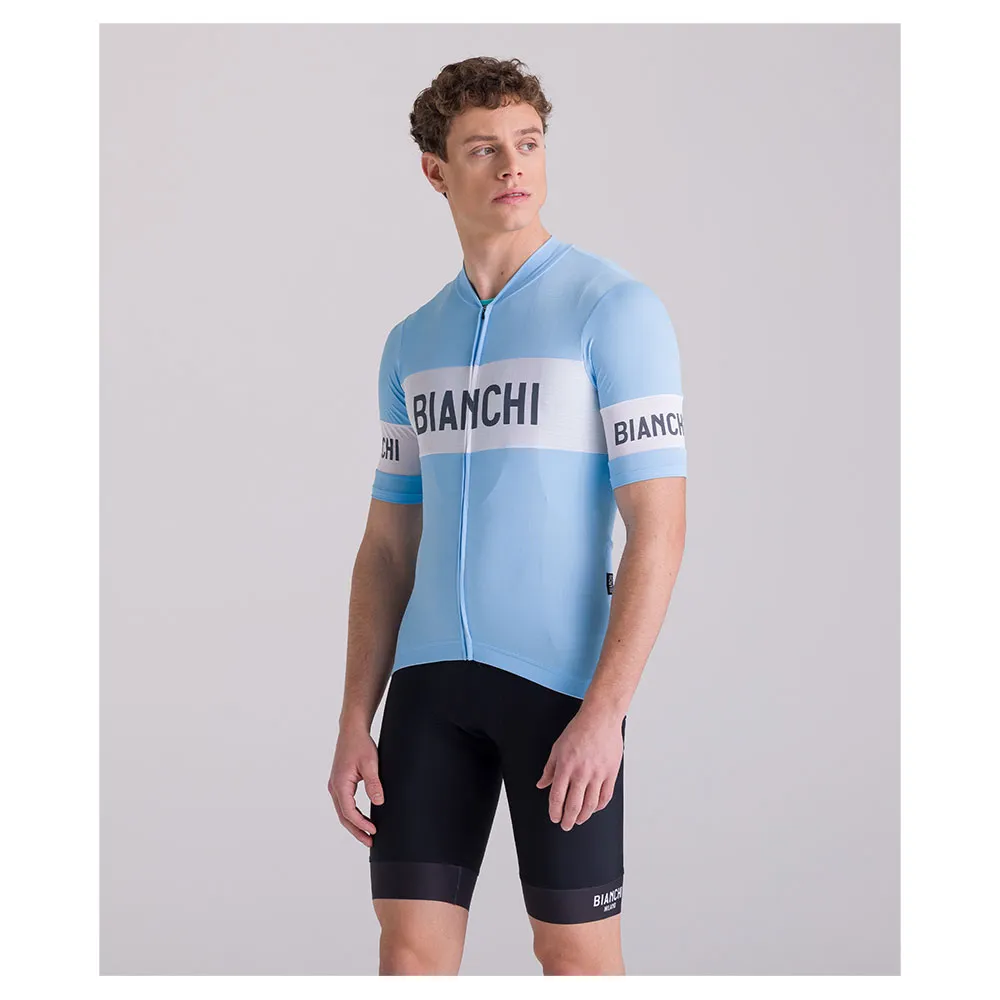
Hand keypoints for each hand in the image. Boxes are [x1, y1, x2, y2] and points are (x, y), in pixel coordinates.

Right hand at [328, 722, 383, 847]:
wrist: (352, 730)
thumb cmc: (360, 744)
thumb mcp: (371, 763)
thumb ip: (374, 783)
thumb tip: (379, 802)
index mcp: (340, 784)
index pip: (349, 812)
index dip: (361, 824)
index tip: (373, 831)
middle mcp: (334, 787)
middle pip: (343, 816)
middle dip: (357, 830)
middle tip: (370, 842)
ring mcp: (335, 785)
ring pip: (343, 811)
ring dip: (354, 824)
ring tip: (368, 835)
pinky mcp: (339, 783)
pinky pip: (344, 804)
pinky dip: (352, 814)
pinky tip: (362, 819)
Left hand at [536, 707, 623, 830]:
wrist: (600, 718)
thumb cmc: (579, 730)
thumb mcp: (557, 748)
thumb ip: (549, 769)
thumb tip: (542, 784)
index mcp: (566, 767)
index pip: (557, 797)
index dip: (555, 811)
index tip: (554, 817)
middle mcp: (582, 773)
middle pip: (574, 805)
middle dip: (568, 820)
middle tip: (566, 825)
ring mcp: (598, 774)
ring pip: (591, 805)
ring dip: (583, 816)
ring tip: (579, 820)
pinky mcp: (611, 773)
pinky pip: (606, 796)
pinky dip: (600, 806)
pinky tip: (595, 808)